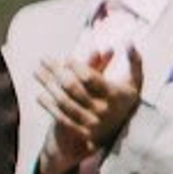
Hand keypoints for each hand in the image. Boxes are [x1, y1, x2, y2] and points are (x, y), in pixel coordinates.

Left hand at [36, 46, 143, 173]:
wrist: (123, 131)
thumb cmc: (125, 98)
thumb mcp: (135, 81)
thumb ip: (134, 61)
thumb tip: (128, 41)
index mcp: (114, 95)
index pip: (91, 78)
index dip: (77, 67)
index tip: (67, 58)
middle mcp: (102, 109)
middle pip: (73, 88)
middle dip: (56, 71)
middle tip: (43, 59)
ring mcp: (91, 122)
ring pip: (64, 102)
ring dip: (48, 86)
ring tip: (37, 72)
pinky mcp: (82, 132)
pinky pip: (62, 118)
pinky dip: (49, 106)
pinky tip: (40, 94)